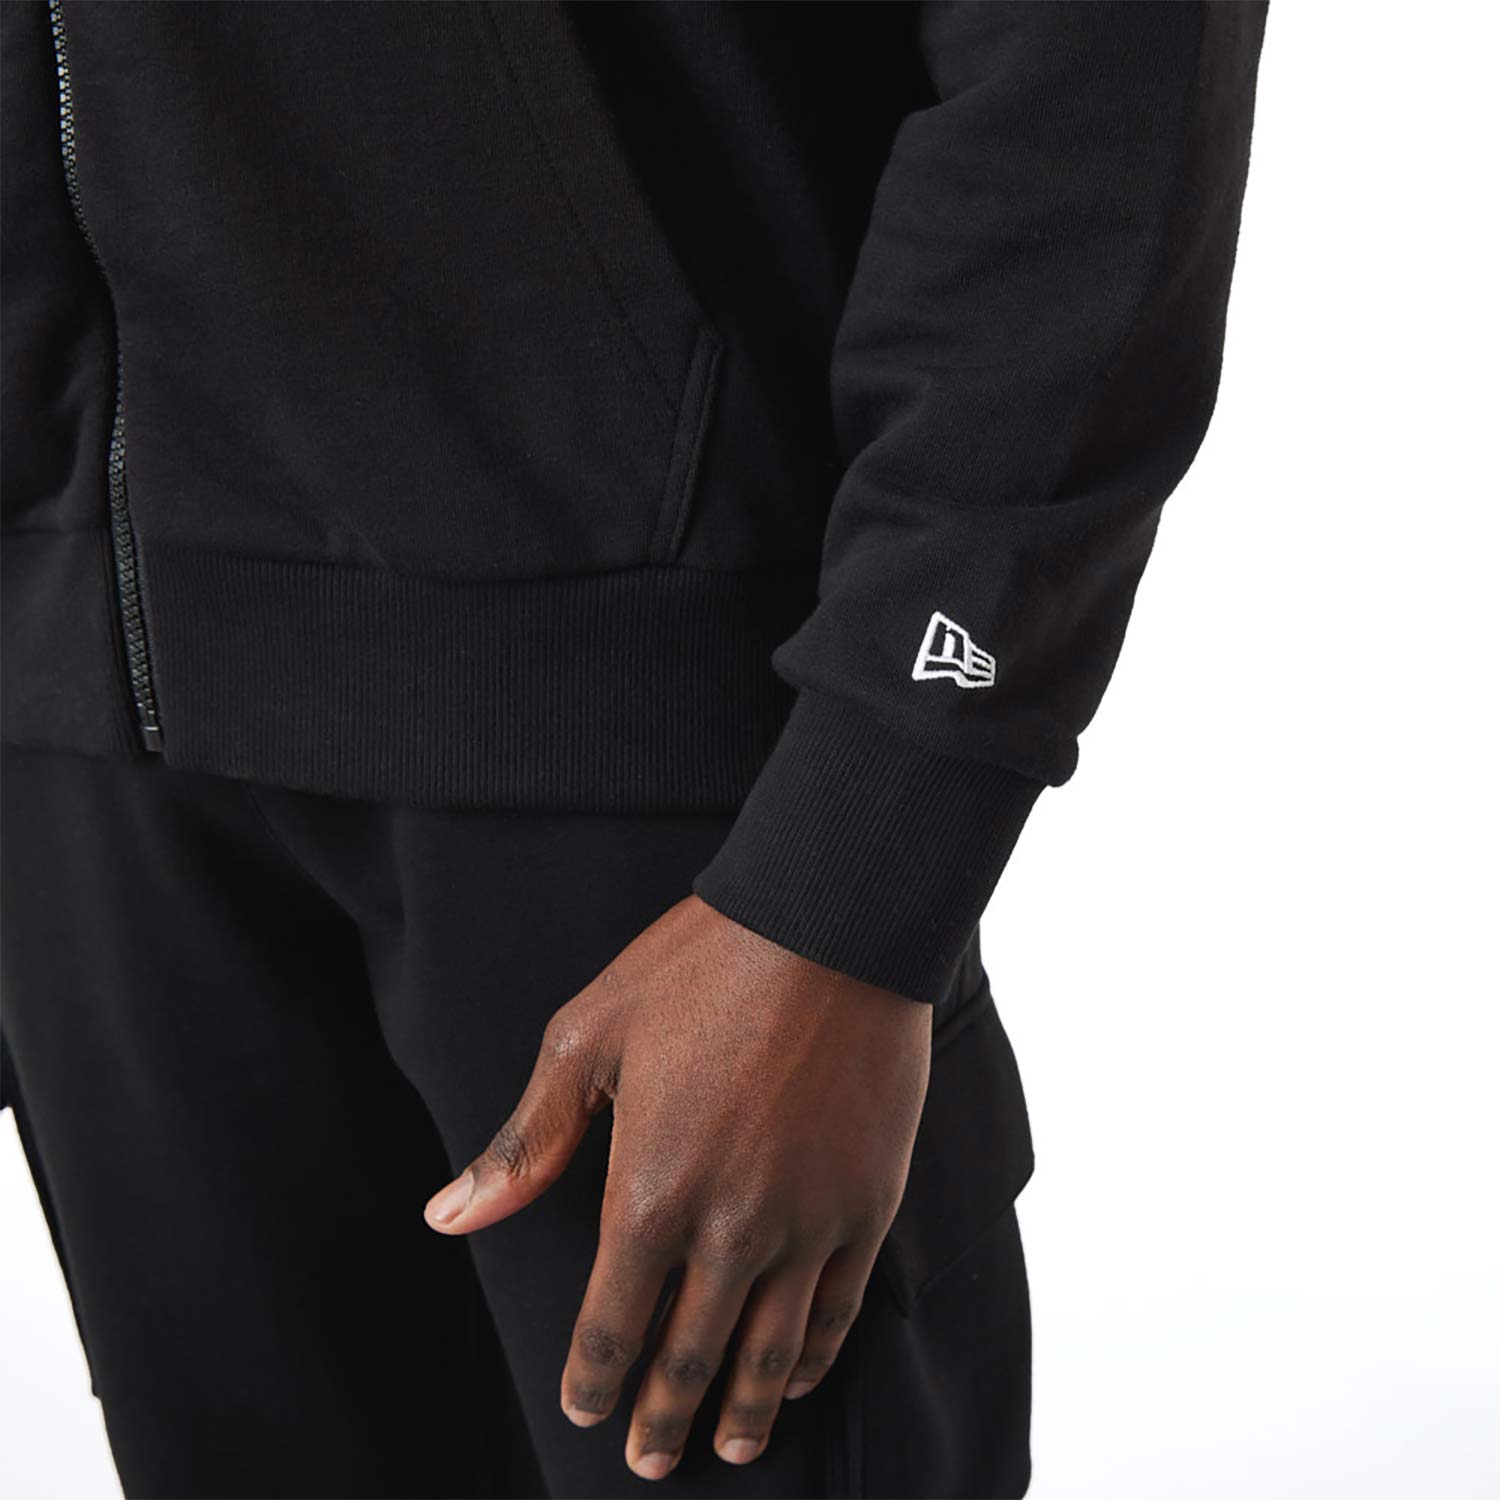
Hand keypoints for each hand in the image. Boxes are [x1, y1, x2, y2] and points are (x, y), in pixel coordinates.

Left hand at [423, 894, 931, 1479]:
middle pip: (690, 1356)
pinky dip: (813, 1359)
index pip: (611, 1320)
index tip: (583, 1411)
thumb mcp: (589, 1037)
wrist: (829, 923)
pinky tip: (795, 1380)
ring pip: (768, 1351)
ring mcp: (808, 1220)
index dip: (593, 1377)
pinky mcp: (867, 1201)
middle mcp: (731, 1225)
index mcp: (650, 1188)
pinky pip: (838, 1308)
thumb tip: (448, 1216)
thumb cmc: (700, 968)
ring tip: (724, 1452)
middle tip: (646, 1460)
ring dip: (740, 1413)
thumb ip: (528, 1140)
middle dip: (661, 1418)